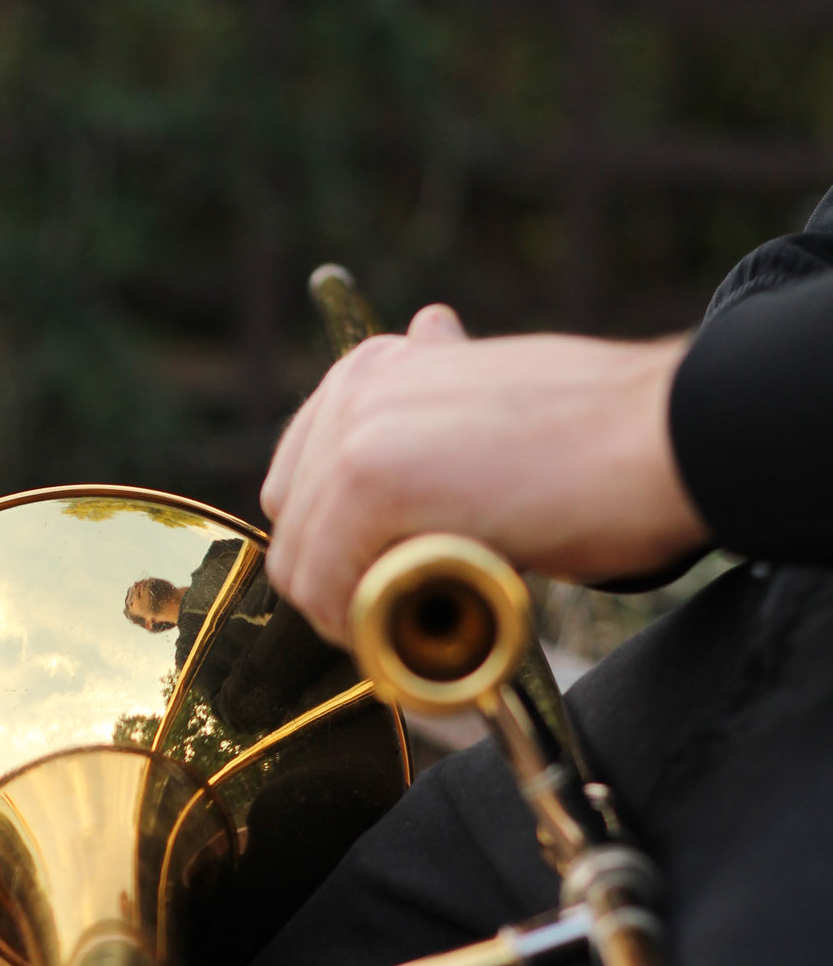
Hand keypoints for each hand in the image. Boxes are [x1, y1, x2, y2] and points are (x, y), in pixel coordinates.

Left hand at [261, 304, 709, 646]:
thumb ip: (447, 397)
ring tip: (433, 633)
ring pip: (306, 566)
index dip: (339, 548)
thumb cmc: (606, 434)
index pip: (304, 482)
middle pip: (295, 526)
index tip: (390, 586)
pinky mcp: (369, 479)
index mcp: (381, 367)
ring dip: (359, 617)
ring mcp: (355, 430)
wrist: (671, 435)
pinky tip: (433, 632)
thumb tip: (426, 332)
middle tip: (412, 624)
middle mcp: (355, 388)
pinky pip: (330, 586)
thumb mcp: (502, 396)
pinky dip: (370, 631)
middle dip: (342, 586)